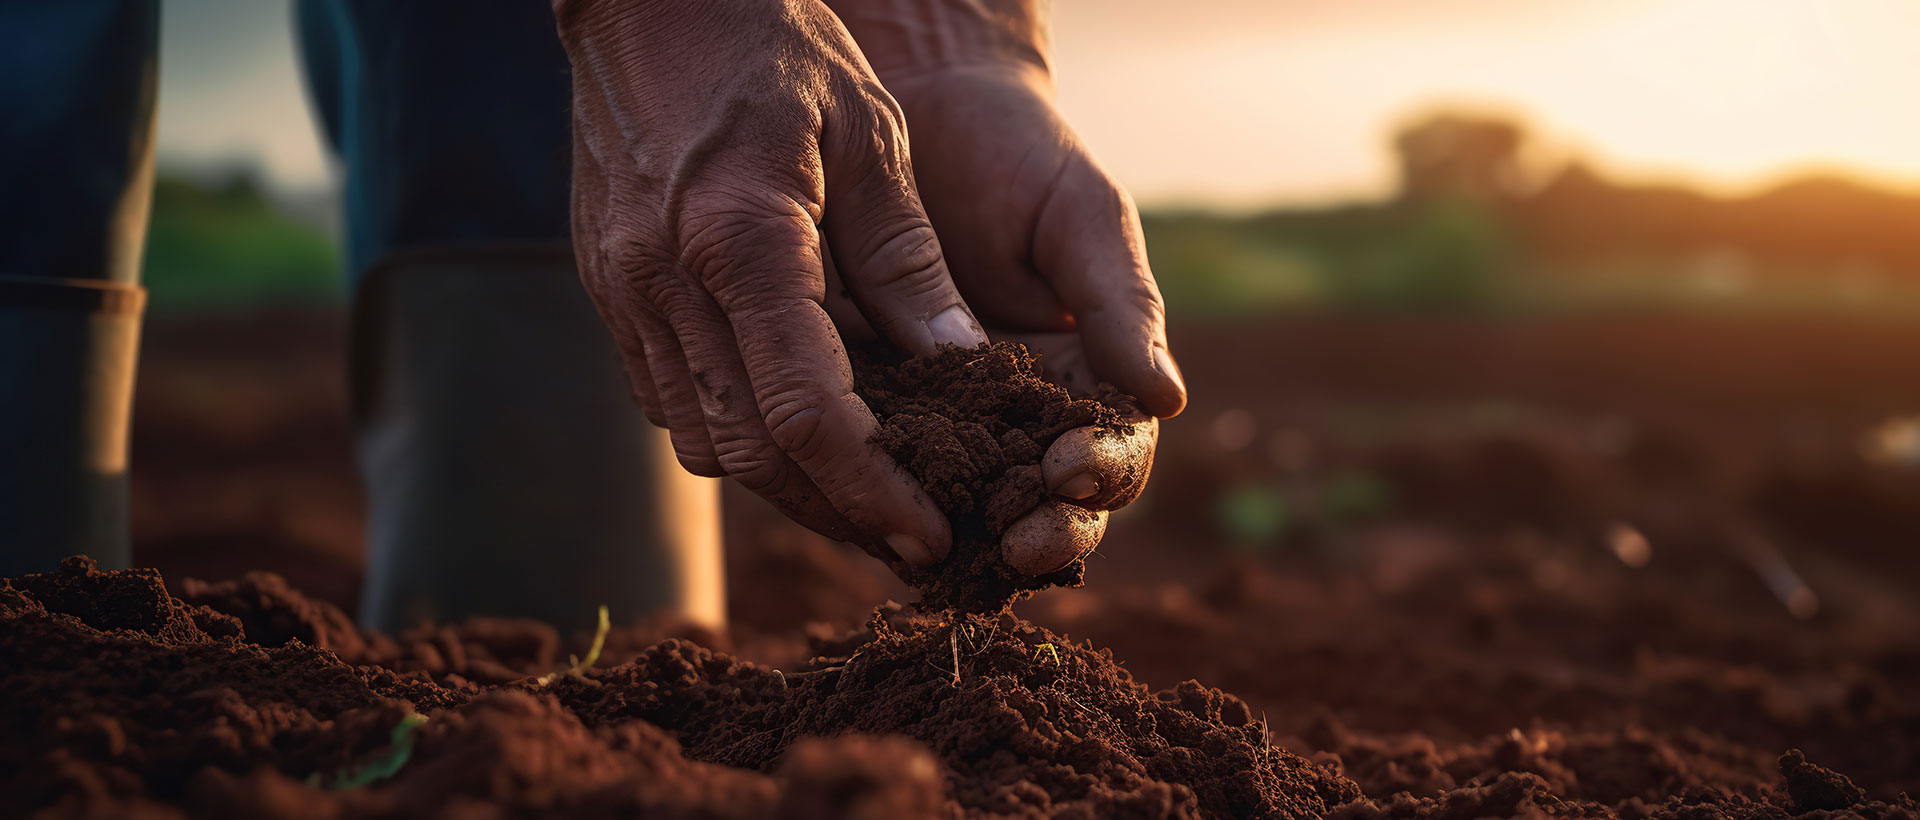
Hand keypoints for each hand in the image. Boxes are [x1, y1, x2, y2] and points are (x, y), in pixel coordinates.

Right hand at [556, 0, 992, 567]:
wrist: (644, 0)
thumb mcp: (870, 133)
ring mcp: (623, 292)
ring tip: (862, 494)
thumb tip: (961, 365)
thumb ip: (909, 258)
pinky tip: (793, 422)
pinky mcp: (607, 290)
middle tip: (907, 536)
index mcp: (741, 238)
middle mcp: (665, 282)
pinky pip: (670, 398)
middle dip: (834, 511)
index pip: (806, 412)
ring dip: (783, 484)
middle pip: (751, 452)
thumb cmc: (770, 45)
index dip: (872, 488)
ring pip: (703, 439)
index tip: (928, 529)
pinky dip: (735, 429)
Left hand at [828, 0, 1185, 572]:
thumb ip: (1120, 305)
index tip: (1069, 469)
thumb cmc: (1020, 154)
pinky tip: (858, 502)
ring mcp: (944, 419)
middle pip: (1045, 507)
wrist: (918, 107)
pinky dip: (871, 494)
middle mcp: (1020, 417)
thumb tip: (1167, 398)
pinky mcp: (870, 407)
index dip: (1099, 476)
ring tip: (936, 544)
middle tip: (1012, 544)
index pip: (1113, 456)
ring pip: (959, 508)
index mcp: (1088, 380)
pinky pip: (873, 468)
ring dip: (954, 536)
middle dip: (1036, 535)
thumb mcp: (1082, 215)